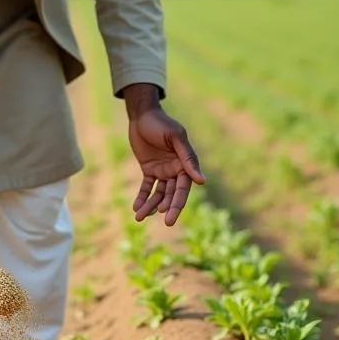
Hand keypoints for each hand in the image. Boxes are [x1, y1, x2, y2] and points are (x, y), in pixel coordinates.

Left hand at [127, 101, 204, 226]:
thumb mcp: (175, 137)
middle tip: (167, 224)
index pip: (183, 187)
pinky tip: (136, 208)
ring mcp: (163, 171)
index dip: (178, 202)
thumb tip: (202, 181)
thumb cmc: (161, 123)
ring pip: (159, 193)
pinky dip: (142, 197)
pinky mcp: (150, 170)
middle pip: (173, 194)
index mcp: (185, 163)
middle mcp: (176, 170)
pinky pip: (147, 187)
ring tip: (139, 217)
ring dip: (151, 205)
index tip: (170, 216)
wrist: (142, 115)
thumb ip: (188, 158)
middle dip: (168, 208)